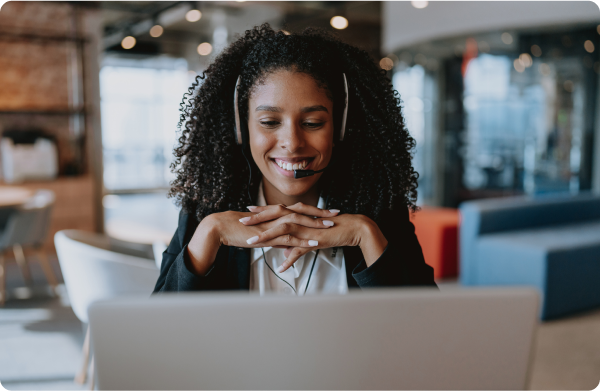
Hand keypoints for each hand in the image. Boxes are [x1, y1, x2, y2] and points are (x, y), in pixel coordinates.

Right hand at [186, 205, 336, 274]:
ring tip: (330, 228)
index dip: (316, 210)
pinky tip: (314, 244)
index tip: (329, 211)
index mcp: (276, 212)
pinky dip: (304, 241)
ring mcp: (274, 224)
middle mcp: (277, 215)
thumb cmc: (240, 229)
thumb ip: (275, 234)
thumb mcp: (262, 230)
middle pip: (304, 212)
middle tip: (337, 214)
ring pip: (299, 223)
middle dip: (321, 214)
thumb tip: (285, 241)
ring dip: (316, 225)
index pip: (300, 209)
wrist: (223, 227)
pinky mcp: (269, 235)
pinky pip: (290, 238)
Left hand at [241, 205, 387, 271]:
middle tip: (242, 221)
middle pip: (275, 216)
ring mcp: (307, 228)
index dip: (262, 211)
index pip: (277, 210)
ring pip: (283, 230)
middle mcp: (301, 218)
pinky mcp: (314, 238)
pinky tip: (281, 267)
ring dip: (266, 236)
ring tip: (252, 242)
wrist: (351, 228)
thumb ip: (294, 246)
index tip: (247, 212)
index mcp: (299, 215)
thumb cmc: (331, 230)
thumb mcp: (309, 238)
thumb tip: (284, 255)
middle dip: (257, 219)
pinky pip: (300, 249)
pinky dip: (290, 258)